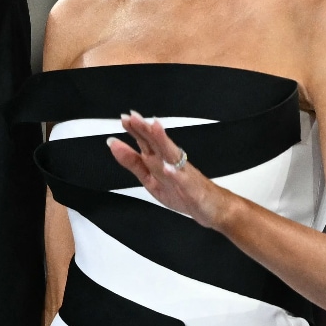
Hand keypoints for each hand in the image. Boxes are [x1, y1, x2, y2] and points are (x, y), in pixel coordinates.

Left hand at [108, 111, 233, 229]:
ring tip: (153, 128)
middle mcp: (172, 162)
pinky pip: (183, 181)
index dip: (136, 129)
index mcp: (161, 160)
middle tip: (134, 117)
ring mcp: (183, 174)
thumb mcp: (150, 179)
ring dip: (162, 141)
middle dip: (146, 129)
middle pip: (157, 143)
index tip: (125, 118)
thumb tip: (112, 144)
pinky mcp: (192, 189)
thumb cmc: (183, 191)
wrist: (213, 208)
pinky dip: (176, 174)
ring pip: (171, 155)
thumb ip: (132, 161)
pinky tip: (168, 169)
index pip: (147, 141)